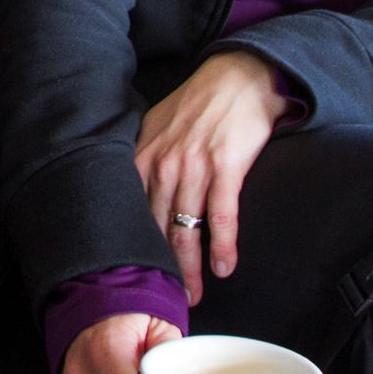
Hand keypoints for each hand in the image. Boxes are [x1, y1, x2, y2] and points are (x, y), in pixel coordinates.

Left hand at [135, 49, 288, 301]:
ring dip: (192, 267)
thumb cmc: (201, 104)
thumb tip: (136, 195)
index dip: (136, 247)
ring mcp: (193, 166)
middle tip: (168, 296)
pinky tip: (225, 267)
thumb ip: (147, 160)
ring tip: (195, 293)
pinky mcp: (225, 167)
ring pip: (187, 229)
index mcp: (144, 156)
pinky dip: (223, 246)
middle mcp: (163, 164)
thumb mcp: (160, 127)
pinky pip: (221, 217)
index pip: (133, 213)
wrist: (240, 77)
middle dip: (162, 267)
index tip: (139, 274)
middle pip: (158, 228)